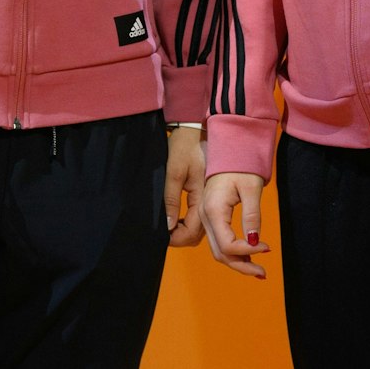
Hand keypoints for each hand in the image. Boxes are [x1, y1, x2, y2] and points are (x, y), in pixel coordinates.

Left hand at [163, 126, 205, 246]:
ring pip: (198, 228)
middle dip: (180, 238)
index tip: (161, 237)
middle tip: (163, 234)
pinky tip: (176, 219)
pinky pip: (198, 218)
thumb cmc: (185, 147)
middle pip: (197, 234)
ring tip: (167, 228)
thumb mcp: (174, 172)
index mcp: (203, 198)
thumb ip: (171, 199)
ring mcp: (208, 200)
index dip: (176, 238)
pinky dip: (187, 223)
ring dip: (184, 232)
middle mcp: (208, 202)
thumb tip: (168, 225)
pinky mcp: (205, 196)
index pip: (191, 231)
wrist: (194, 130)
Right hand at [202, 171, 269, 278]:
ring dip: (237, 261)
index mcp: (213, 209)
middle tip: (263, 273)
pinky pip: (218, 240)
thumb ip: (252, 216)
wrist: (229, 148)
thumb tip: (255, 242)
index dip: (248, 252)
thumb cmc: (241, 164)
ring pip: (218, 249)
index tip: (268, 248)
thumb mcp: (251, 188)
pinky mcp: (210, 216)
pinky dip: (233, 251)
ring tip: (258, 269)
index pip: (227, 244)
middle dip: (241, 266)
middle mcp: (205, 216)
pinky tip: (248, 253)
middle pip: (220, 253)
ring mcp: (205, 217)